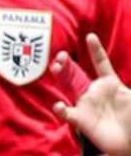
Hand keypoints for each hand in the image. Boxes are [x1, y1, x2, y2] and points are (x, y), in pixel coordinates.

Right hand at [52, 33, 130, 155]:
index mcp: (109, 84)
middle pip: (77, 72)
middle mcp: (93, 91)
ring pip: (68, 86)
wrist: (129, 143)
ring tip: (56, 68)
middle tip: (61, 55)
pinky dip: (61, 109)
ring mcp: (85, 104)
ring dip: (60, 76)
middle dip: (67, 63)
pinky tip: (59, 105)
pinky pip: (67, 112)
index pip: (101, 63)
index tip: (91, 36)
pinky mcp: (80, 119)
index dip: (96, 50)